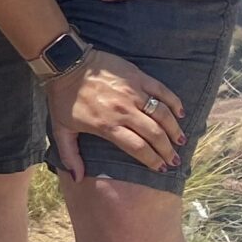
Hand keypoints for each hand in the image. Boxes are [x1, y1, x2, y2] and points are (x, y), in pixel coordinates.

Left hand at [46, 48, 185, 180]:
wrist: (66, 63)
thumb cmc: (63, 98)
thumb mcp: (60, 129)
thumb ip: (70, 155)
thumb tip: (78, 179)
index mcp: (107, 126)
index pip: (138, 148)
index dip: (153, 161)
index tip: (161, 168)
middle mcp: (124, 111)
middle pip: (155, 134)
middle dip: (168, 150)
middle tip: (175, 160)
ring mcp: (133, 93)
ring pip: (162, 114)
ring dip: (174, 129)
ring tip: (180, 140)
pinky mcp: (138, 77)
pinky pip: (162, 91)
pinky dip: (174, 103)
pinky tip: (181, 113)